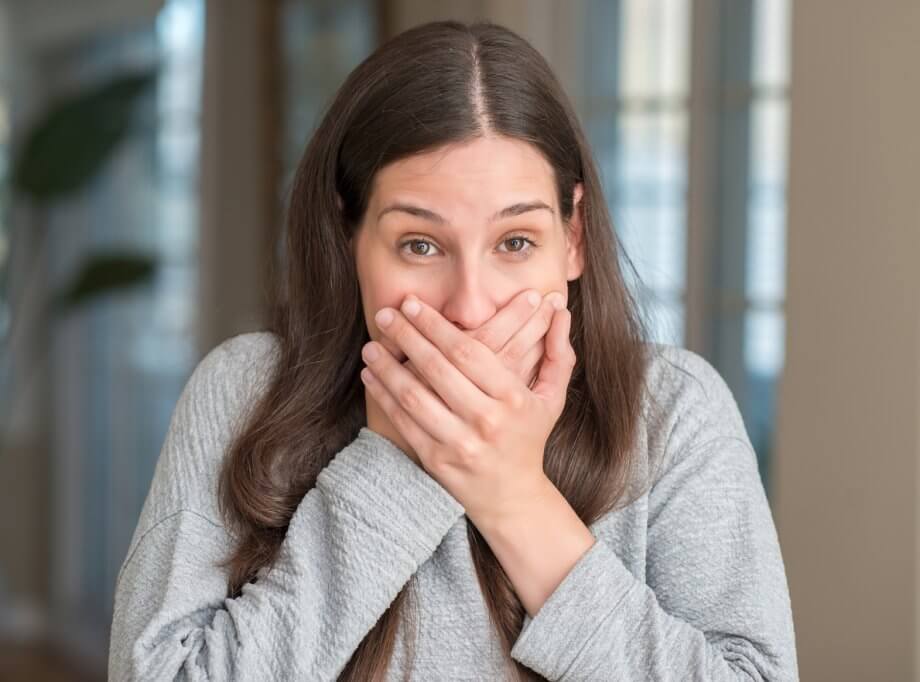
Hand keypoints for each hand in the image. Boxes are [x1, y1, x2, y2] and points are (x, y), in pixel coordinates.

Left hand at [365, 289, 560, 463]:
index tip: (413, 304)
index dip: (436, 325)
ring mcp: (459, 442)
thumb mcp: (552, 398)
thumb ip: (559, 354)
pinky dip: (384, 397)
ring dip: (388, 367)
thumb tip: (562, 312)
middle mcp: (486, 420)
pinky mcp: (436, 460)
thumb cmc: (529, 437)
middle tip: (385, 314)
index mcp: (512, 398)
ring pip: (414, 396)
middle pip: (437, 369)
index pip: (467, 352)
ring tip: (371, 345)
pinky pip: (404, 422)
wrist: (512, 496)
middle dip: (407, 336)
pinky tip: (372, 375)